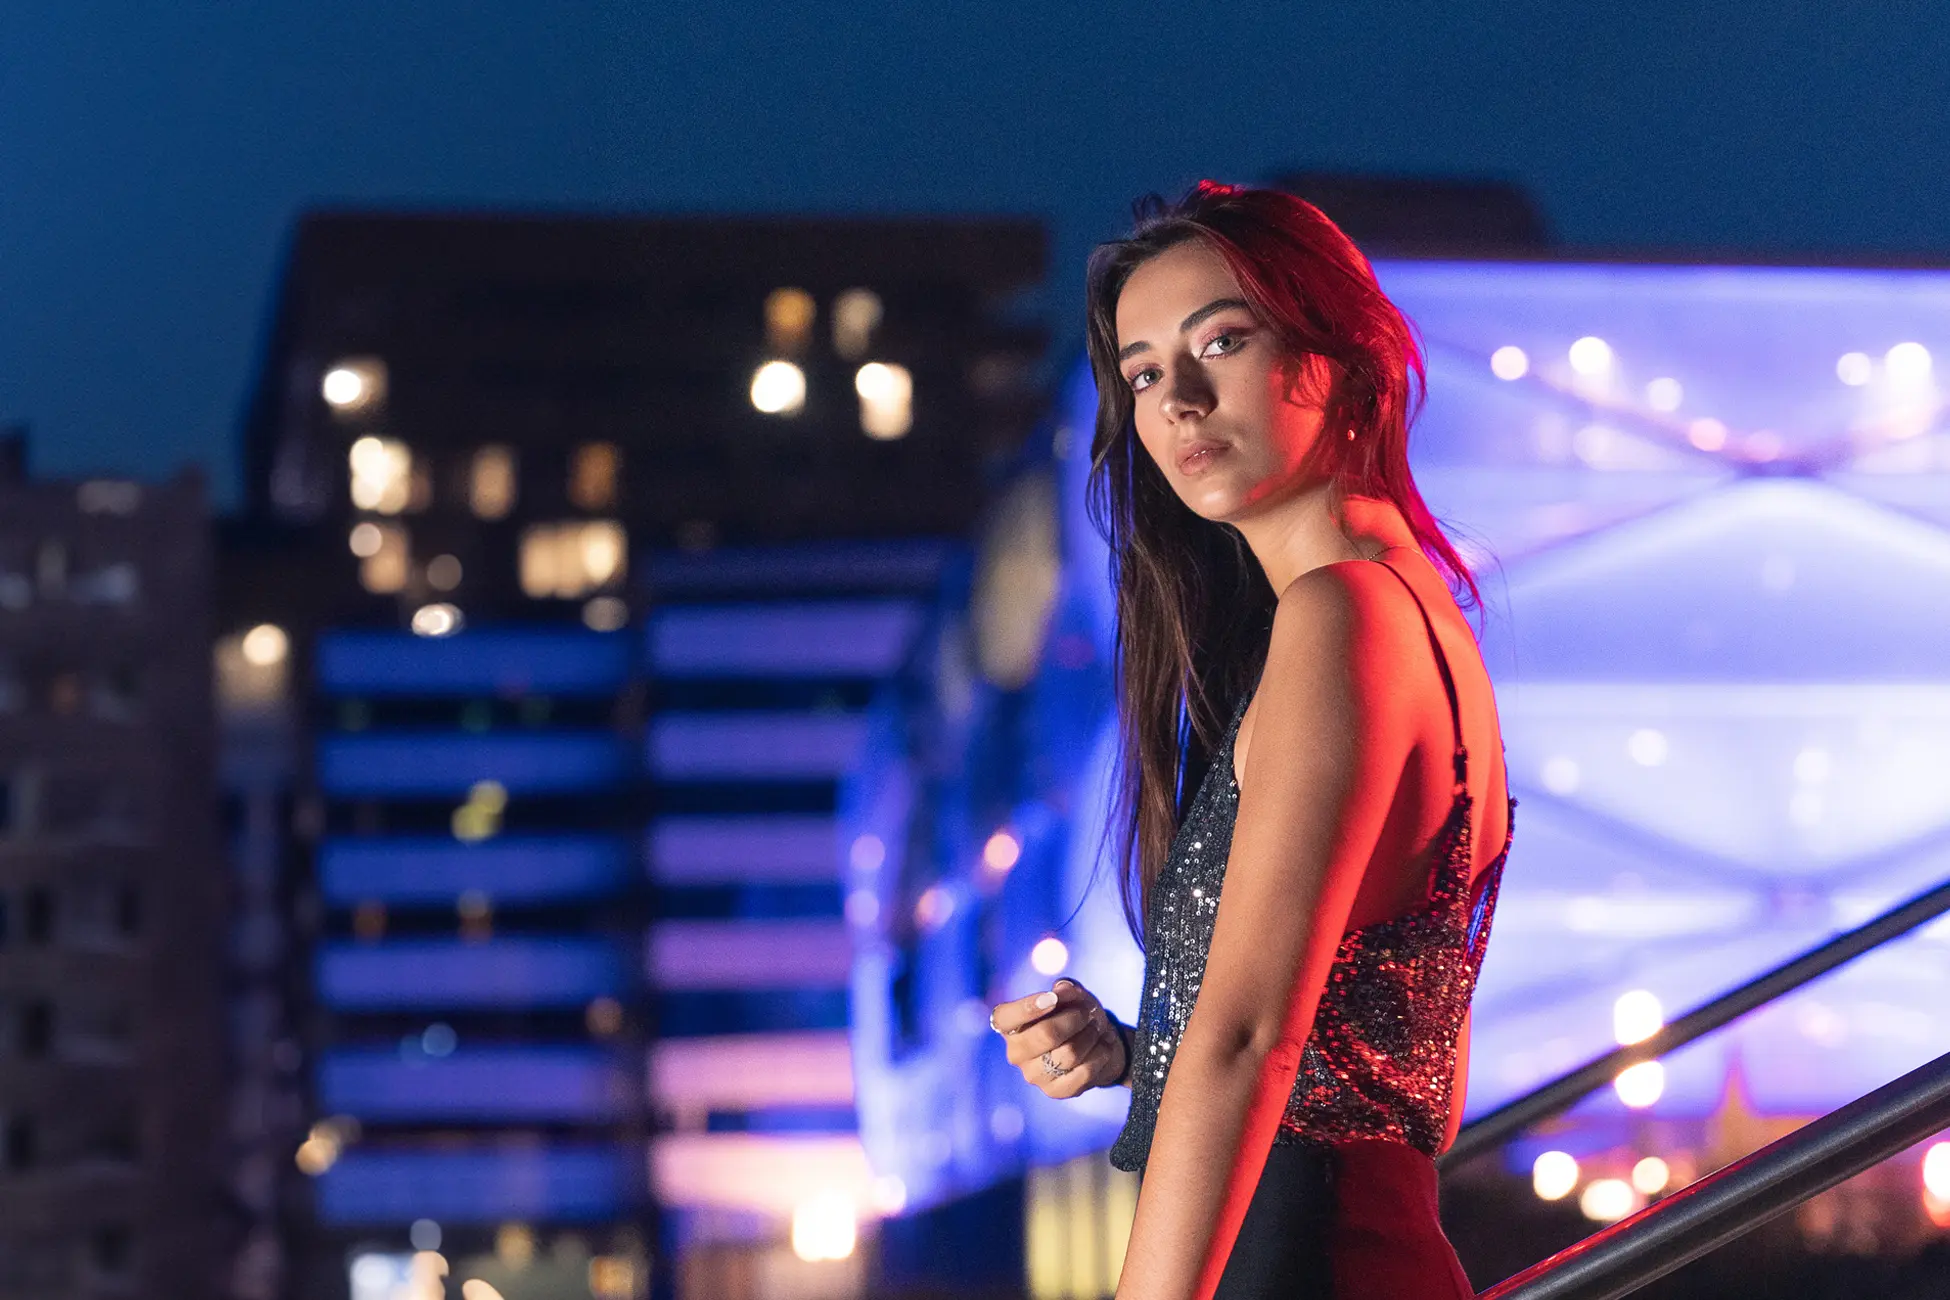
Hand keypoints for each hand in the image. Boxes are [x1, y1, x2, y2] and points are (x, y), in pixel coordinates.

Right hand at [989, 976, 1128, 1098]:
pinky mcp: (1055, 1091)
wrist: (1097, 1045)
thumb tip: (1062, 989)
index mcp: (1010, 1026)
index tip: (1052, 998)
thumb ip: (1066, 988)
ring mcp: (1033, 1075)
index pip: (1004, 1018)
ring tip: (1096, 1028)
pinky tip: (1103, 1047)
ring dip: (1090, 1036)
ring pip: (1069, 1053)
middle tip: (1087, 1013)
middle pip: (1045, 1034)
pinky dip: (1099, 1055)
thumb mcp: (1073, 995)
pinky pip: (1083, 1072)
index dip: (1027, 1007)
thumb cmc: (1077, 1015)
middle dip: (1074, 1019)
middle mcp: (1016, 1053)